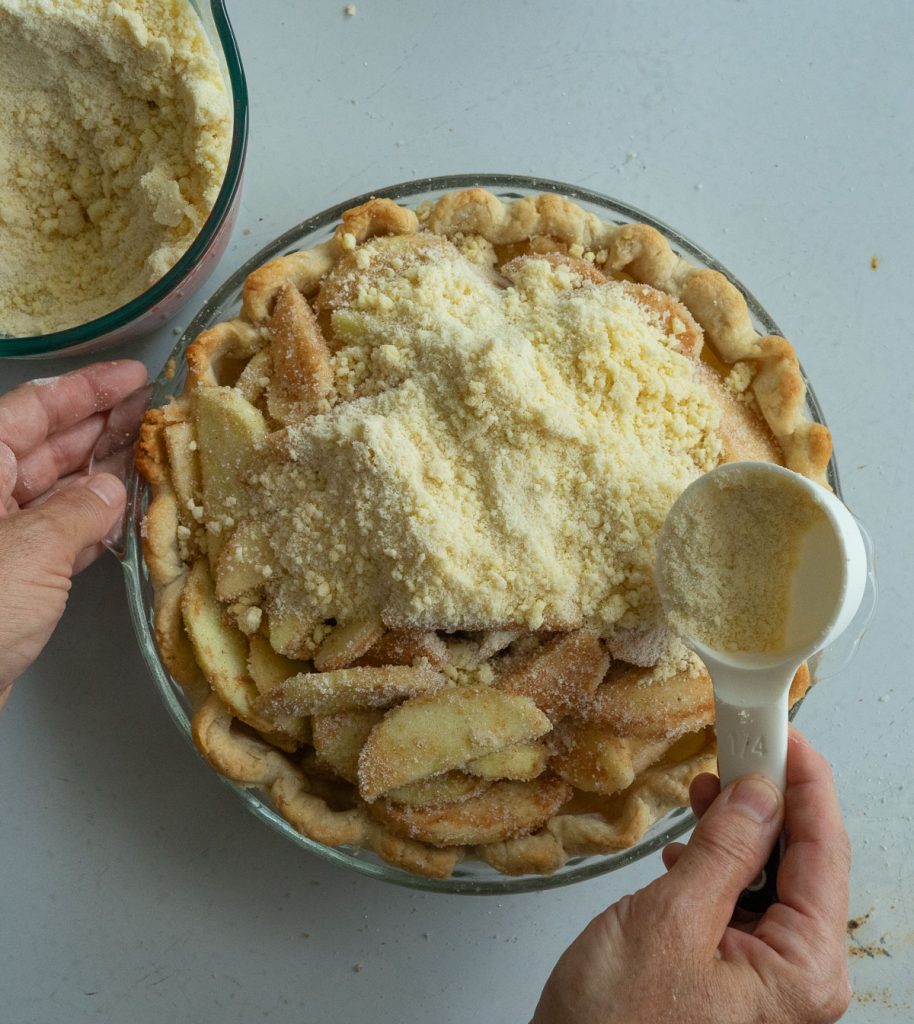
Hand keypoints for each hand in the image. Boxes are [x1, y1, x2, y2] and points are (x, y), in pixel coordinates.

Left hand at [0, 361, 147, 704]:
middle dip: (101, 425)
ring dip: (104, 473)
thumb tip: (112, 486)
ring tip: (153, 456)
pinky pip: (59, 532)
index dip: (87, 388)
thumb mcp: (31, 550)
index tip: (134, 375)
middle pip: (47, 444)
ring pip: (56, 489)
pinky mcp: (11, 576)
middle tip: (155, 412)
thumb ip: (80, 509)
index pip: (33, 409)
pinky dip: (94, 521)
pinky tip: (127, 513)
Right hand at [533, 729, 851, 1023]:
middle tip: (743, 748)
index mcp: (803, 971)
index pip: (824, 850)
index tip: (785, 733)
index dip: (806, 782)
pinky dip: (720, 864)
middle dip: (771, 802)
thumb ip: (724, 852)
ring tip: (710, 791)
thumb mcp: (671, 920)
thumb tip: (761, 794)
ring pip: (770, 878)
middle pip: (803, 862)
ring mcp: (765, 980)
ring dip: (740, 829)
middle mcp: (796, 979)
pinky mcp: (732, 975)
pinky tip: (692, 848)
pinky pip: (742, 902)